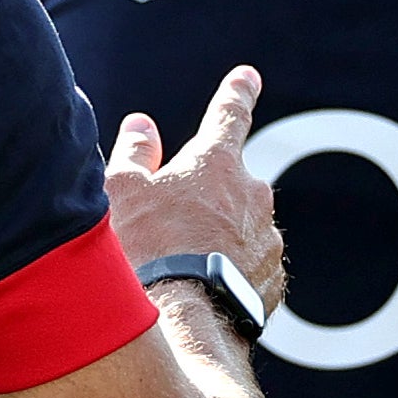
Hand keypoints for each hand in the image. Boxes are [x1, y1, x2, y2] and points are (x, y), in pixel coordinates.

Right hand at [108, 65, 284, 310]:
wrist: (184, 319)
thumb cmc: (146, 249)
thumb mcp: (122, 192)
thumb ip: (135, 153)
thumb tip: (141, 126)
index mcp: (218, 163)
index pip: (229, 114)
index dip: (236, 92)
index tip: (247, 78)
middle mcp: (254, 194)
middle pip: (230, 184)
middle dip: (206, 198)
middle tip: (171, 226)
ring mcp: (269, 238)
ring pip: (241, 228)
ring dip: (217, 239)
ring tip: (181, 268)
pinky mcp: (274, 279)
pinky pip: (250, 267)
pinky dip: (230, 273)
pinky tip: (201, 290)